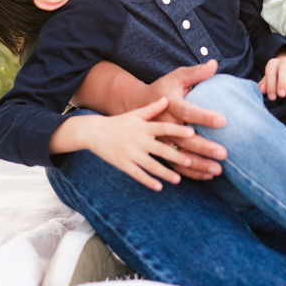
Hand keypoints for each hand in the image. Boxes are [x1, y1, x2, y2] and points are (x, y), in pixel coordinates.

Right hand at [50, 97, 196, 190]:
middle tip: (190, 161)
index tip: (191, 133)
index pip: (163, 127)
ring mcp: (130, 153)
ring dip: (164, 173)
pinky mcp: (122, 164)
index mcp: (143, 126)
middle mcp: (138, 139)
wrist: (94, 131)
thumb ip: (152, 109)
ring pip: (150, 165)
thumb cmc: (118, 122)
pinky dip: (148, 181)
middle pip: (160, 149)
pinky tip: (158, 187)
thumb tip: (167, 98)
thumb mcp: (135, 113)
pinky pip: (137, 174)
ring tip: (178, 179)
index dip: (177, 130)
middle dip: (175, 156)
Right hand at [146, 60, 228, 180]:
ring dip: (196, 165)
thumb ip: (195, 73)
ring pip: (178, 157)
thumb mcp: (175, 77)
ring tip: (216, 170)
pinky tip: (200, 177)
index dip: (204, 116)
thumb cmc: (162, 89)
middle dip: (204, 147)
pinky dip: (183, 173)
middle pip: (184, 139)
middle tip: (224, 154)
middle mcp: (162, 124)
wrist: (132, 103)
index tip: (223, 121)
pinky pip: (168, 166)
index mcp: (169, 105)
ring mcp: (156, 141)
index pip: (188, 111)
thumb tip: (214, 64)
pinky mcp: (154, 151)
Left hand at [259, 49, 285, 99]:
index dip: (270, 85)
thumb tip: (261, 90)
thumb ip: (265, 84)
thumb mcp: (270, 80)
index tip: (272, 97)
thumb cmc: (278, 76)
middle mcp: (284, 60)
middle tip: (282, 95)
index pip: (270, 73)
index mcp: (273, 63)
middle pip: (283, 69)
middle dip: (282, 82)